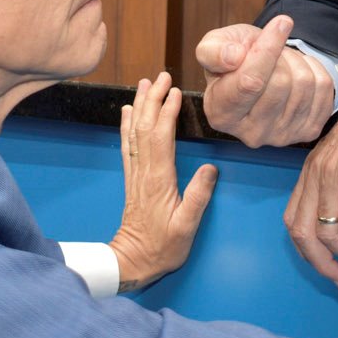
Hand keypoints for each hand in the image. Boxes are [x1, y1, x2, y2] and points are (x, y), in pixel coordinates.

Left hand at [108, 72, 218, 290]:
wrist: (133, 262)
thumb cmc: (163, 247)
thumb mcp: (187, 226)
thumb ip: (199, 196)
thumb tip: (211, 168)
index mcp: (159, 179)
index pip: (161, 137)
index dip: (167, 112)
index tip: (175, 92)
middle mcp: (144, 171)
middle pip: (145, 127)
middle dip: (153, 99)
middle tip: (161, 76)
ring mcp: (135, 174)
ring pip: (134, 132)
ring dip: (139, 105)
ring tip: (144, 84)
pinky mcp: (132, 178)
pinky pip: (127, 145)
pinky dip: (126, 125)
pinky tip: (127, 111)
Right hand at [195, 15, 335, 146]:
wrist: (260, 73)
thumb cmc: (233, 59)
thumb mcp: (212, 46)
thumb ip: (213, 51)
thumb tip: (233, 57)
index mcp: (221, 114)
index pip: (250, 82)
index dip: (267, 50)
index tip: (281, 22)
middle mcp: (251, 133)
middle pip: (280, 82)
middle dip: (279, 55)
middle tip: (270, 51)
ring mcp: (282, 136)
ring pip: (304, 83)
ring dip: (296, 60)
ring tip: (281, 62)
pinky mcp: (309, 131)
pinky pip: (324, 87)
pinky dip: (314, 69)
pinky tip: (297, 72)